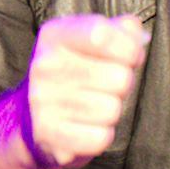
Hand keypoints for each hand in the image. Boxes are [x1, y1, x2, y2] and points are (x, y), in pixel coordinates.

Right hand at [19, 14, 147, 168]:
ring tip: (92, 106)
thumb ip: (121, 31)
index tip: (129, 56)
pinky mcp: (48, 134)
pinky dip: (100, 136)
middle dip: (122, 85)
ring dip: (111, 111)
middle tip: (104, 87)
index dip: (129, 48)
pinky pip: (100, 137)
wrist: (31, 118)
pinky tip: (84, 127)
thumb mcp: (91, 43)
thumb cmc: (74, 75)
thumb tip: (138, 37)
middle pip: (119, 77)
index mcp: (55, 35)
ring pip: (112, 109)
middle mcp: (44, 65)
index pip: (102, 34)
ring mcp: (42, 101)